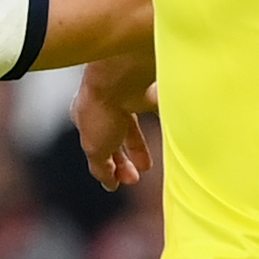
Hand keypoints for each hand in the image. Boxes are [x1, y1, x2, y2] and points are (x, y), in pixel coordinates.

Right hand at [74, 52, 157, 190]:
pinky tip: (173, 134)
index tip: (118, 182)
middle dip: (127, 156)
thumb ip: (101, 167)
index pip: (97, 145)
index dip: (108, 165)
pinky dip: (164, 120)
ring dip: (142, 143)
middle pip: (117, 134)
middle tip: (138, 176)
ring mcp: (128, 94)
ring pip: (136, 122)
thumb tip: (108, 184)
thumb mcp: (95, 148)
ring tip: (152, 162)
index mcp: (85, 115)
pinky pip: (159, 106)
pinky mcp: (149, 87)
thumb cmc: (101, 109)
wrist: (120, 75)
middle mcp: (105, 103)